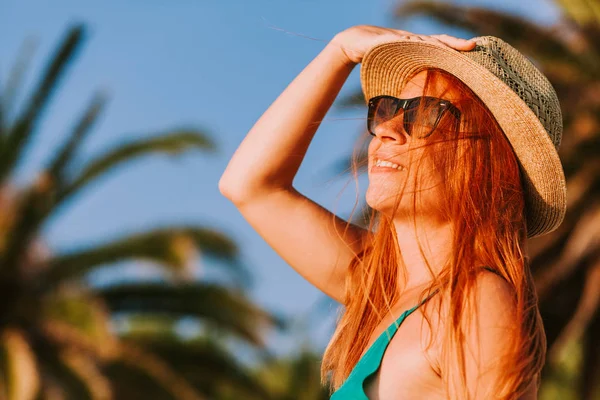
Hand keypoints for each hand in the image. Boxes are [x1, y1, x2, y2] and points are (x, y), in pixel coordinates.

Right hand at [330, 25, 476, 64]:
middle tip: (473, 45)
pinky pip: (402, 41)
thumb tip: (412, 102)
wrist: (352, 44)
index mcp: (416, 47)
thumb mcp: (393, 69)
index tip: (473, 49)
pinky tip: (424, 44)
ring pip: (423, 40)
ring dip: (439, 44)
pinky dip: (413, 43)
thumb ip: (404, 78)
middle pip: (437, 41)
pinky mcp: (387, 39)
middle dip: (455, 43)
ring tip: (454, 47)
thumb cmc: (375, 58)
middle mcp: (412, 40)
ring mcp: (400, 38)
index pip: (440, 46)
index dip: (455, 47)